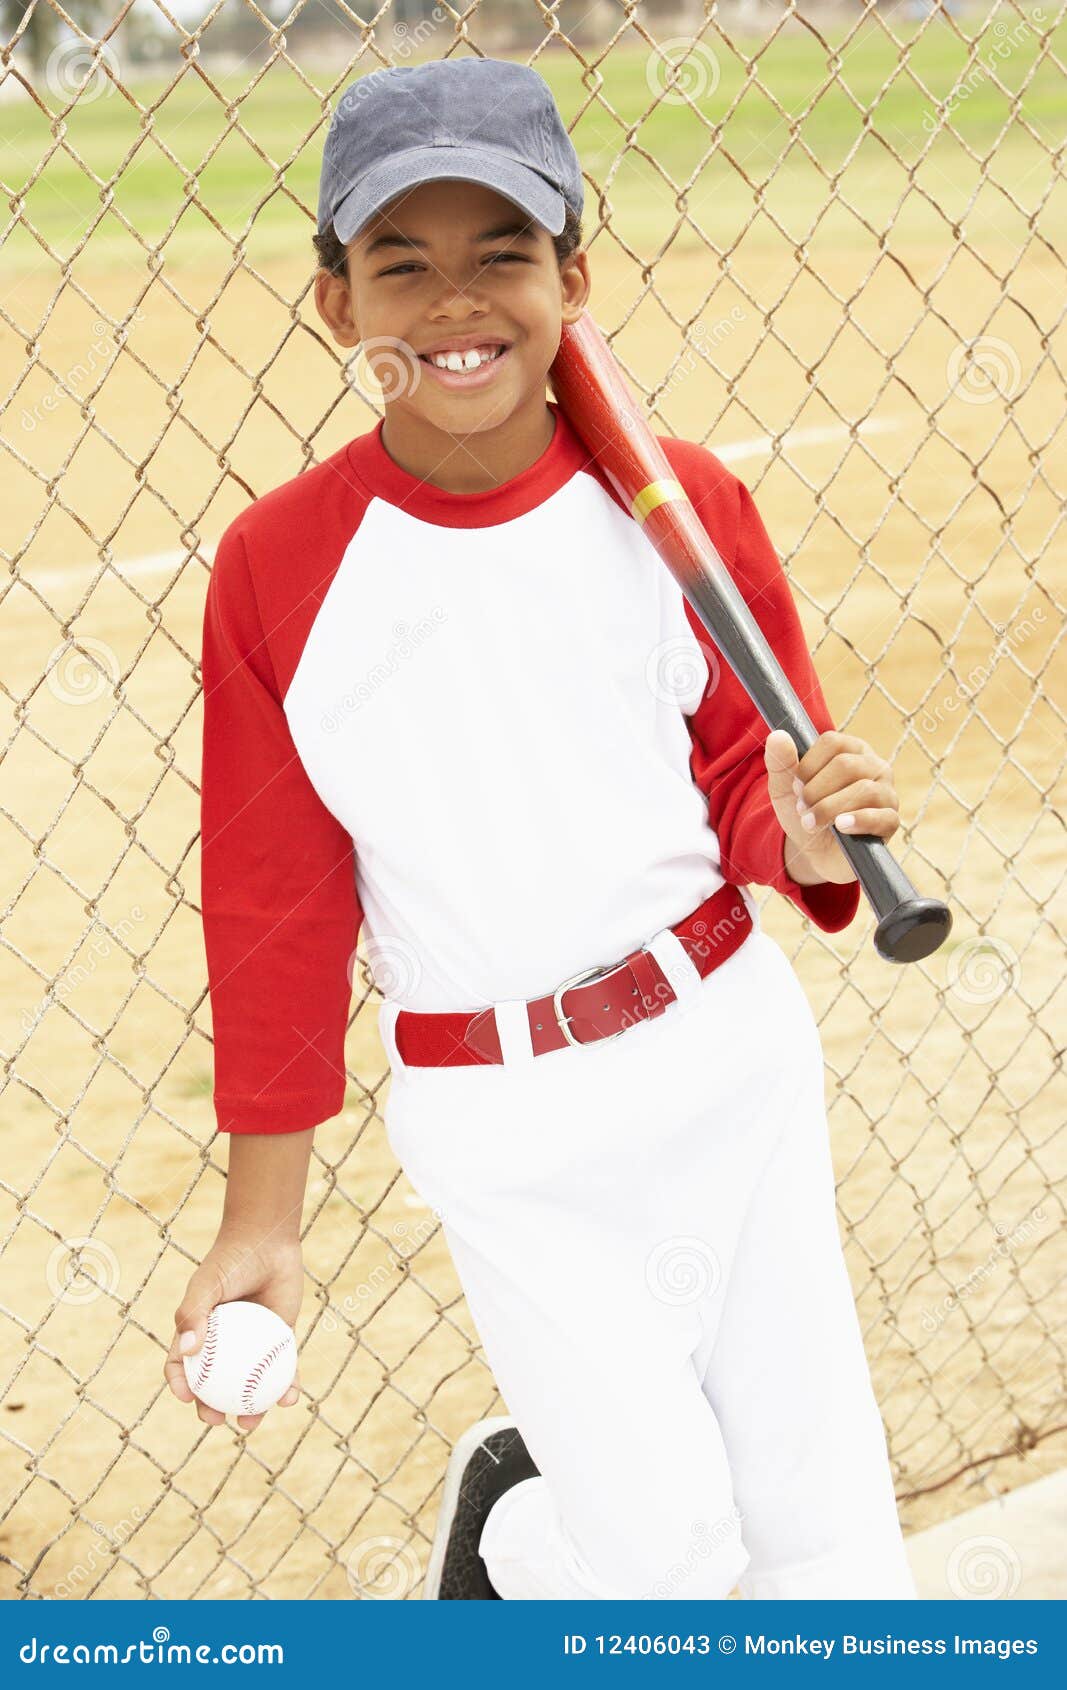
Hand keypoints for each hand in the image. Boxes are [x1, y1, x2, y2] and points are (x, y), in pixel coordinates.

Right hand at [164, 1231, 302, 1432]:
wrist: (268, 1240)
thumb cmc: (231, 1260)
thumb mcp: (208, 1284)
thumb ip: (194, 1313)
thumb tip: (189, 1351)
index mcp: (199, 1331)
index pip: (182, 1364)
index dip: (180, 1385)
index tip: (187, 1398)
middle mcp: (223, 1342)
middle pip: (214, 1384)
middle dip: (212, 1408)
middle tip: (219, 1419)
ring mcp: (253, 1343)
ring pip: (249, 1385)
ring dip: (251, 1408)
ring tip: (253, 1422)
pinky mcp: (279, 1339)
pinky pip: (282, 1369)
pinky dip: (286, 1386)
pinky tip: (291, 1398)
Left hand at [763, 728, 899, 885]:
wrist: (816, 852)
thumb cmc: (805, 812)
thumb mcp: (785, 789)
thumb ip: (780, 762)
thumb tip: (777, 735)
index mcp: (851, 750)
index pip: (833, 742)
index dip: (808, 765)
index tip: (795, 786)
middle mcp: (874, 766)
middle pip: (847, 765)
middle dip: (816, 790)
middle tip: (801, 808)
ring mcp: (886, 793)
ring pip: (864, 790)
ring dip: (829, 808)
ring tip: (811, 822)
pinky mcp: (890, 821)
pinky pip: (882, 816)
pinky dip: (858, 821)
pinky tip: (841, 827)